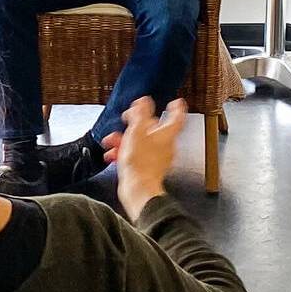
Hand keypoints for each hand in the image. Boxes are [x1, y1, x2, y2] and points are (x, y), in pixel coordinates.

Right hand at [103, 96, 188, 219]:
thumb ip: (140, 114)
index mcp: (166, 135)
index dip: (176, 107)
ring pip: (142, 141)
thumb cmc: (139, 163)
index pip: (177, 116)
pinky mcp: (147, 168)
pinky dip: (125, 152)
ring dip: (125, 139)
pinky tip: (113, 155)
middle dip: (136, 123)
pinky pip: (137, 155)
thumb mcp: (136, 131)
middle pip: (154, 128)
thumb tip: (144, 101)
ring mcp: (157, 158)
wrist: (137, 190)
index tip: (174, 101)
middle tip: (127, 119)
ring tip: (113, 141)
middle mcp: (165, 146)